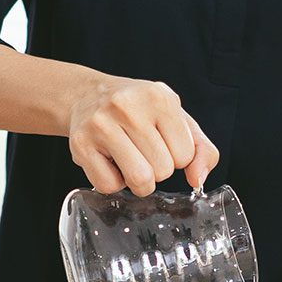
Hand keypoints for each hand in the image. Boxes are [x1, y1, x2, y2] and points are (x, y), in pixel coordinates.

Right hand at [68, 77, 219, 195]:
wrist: (89, 95)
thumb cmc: (139, 112)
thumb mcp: (176, 119)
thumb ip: (201, 149)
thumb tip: (198, 180)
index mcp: (159, 97)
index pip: (185, 156)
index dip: (175, 157)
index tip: (161, 143)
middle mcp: (129, 106)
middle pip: (162, 171)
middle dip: (156, 170)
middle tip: (141, 151)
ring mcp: (102, 124)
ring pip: (139, 180)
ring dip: (138, 181)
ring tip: (129, 160)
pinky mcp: (81, 144)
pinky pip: (109, 186)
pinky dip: (113, 183)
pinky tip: (108, 162)